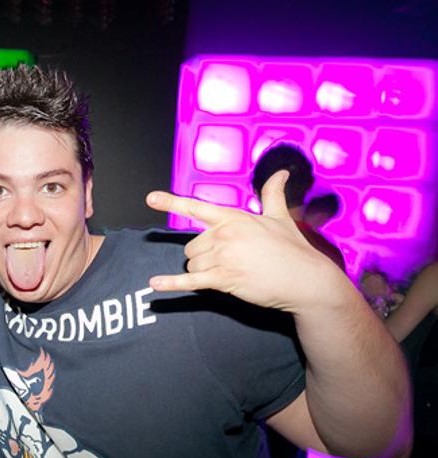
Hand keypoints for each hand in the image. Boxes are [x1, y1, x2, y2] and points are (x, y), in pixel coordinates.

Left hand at [145, 170, 343, 313]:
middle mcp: (224, 234)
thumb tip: (281, 172)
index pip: (197, 207)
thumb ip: (273, 194)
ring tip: (231, 272)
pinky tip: (154, 285)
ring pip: (192, 265)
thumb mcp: (280, 217)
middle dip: (204, 256)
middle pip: (191, 247)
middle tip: (231, 261)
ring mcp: (223, 256)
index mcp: (233, 218)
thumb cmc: (293, 249)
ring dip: (205, 271)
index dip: (171, 202)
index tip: (150, 198)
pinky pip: (191, 281)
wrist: (306, 280)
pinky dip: (171, 284)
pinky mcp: (225, 278)